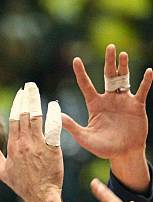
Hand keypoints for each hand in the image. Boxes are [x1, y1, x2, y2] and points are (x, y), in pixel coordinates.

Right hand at [0, 91, 62, 201]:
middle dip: (27, 97)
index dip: (17, 104)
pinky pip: (53, 128)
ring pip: (37, 118)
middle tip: (29, 85)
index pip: (14, 119)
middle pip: (25, 115)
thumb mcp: (4, 171)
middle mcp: (25, 144)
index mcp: (13, 147)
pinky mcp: (53, 149)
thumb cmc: (22, 185)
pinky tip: (54, 106)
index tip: (20, 94)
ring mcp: (39, 146)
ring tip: (37, 90)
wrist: (40, 196)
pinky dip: (54, 115)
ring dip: (36, 101)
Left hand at [62, 45, 152, 160]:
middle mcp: (108, 99)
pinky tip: (148, 72)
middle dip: (109, 61)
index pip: (86, 85)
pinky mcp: (136, 105)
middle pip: (108, 76)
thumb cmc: (102, 147)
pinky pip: (141, 90)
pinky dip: (145, 82)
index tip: (76, 59)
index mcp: (95, 105)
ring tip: (123, 54)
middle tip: (110, 47)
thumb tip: (57, 116)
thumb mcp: (84, 138)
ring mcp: (123, 101)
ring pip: (124, 79)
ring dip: (124, 67)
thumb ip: (72, 126)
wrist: (123, 154)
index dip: (81, 72)